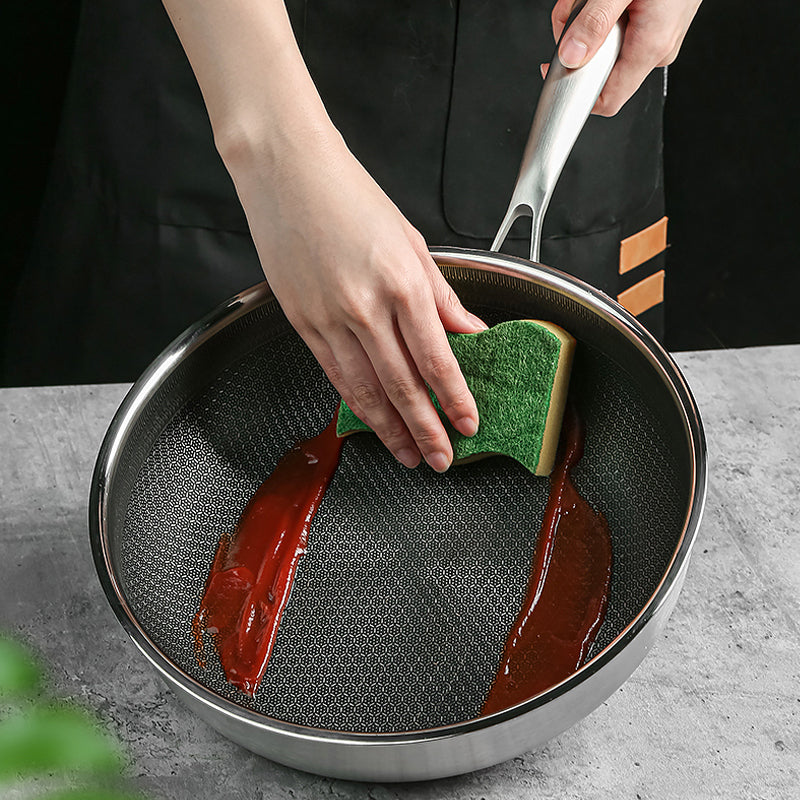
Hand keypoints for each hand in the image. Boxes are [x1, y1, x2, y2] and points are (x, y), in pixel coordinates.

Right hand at [228, 130, 486, 472]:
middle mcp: (367, 307)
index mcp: (403, 282)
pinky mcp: (303, 322)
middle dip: (426, 429)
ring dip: (391, 429)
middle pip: (403, 386)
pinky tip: (371, 421)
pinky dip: (356, 404)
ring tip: (409, 454)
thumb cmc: (352, 197)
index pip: (438, 358)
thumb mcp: (412, 241)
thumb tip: (472, 332)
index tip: (469, 423)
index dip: (455, 398)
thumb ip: (443, 296)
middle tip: (442, 458)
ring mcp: (330, 318)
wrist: (288, 172)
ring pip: (367, 390)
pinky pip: (335, 375)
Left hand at [550, 0, 701, 115]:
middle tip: (576, 8)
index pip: (607, 100)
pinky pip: (620, 29)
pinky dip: (604, 12)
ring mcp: (659, 38)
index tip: (551, 73)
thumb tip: (571, 57)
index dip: (575, 94)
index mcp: (651, 47)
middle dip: (577, 38)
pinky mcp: (657, 25)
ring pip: (606, 45)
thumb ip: (595, 22)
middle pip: (599, 66)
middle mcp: (657, 49)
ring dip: (588, 19)